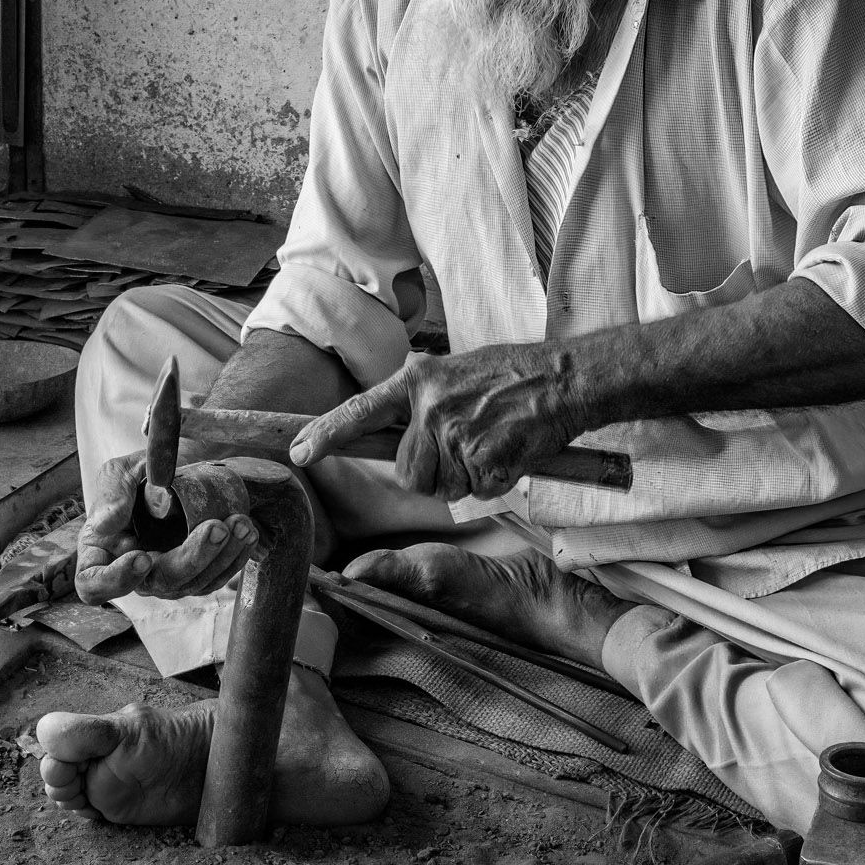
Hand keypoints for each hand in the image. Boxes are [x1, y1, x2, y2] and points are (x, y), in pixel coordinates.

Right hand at [75, 452, 257, 604]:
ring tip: (241, 524)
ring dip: (222, 556)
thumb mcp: (118, 473)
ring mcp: (168, 577)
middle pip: (160, 583)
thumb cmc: (134, 478)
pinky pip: (216, 577)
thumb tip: (109, 522)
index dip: (116, 579)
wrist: (170, 476)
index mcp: (101, 556)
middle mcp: (135, 574)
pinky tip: (247, 533)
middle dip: (193, 557)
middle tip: (217, 528)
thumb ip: (112, 494)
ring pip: (194, 583)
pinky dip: (235, 557)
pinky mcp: (197, 574)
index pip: (95, 584)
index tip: (140, 557)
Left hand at [289, 344, 580, 501]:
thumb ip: (425, 402)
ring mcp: (455, 433)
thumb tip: (404, 437)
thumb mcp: (458, 373)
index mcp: (419, 380)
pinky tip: (509, 453)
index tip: (299, 453)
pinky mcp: (483, 458)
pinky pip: (476, 491)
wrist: (565, 378)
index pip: (361, 412)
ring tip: (492, 444)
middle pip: (408, 473)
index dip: (327, 434)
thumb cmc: (515, 376)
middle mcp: (430, 406)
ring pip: (442, 488)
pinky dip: (494, 482)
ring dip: (465, 480)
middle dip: (433, 474)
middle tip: (467, 448)